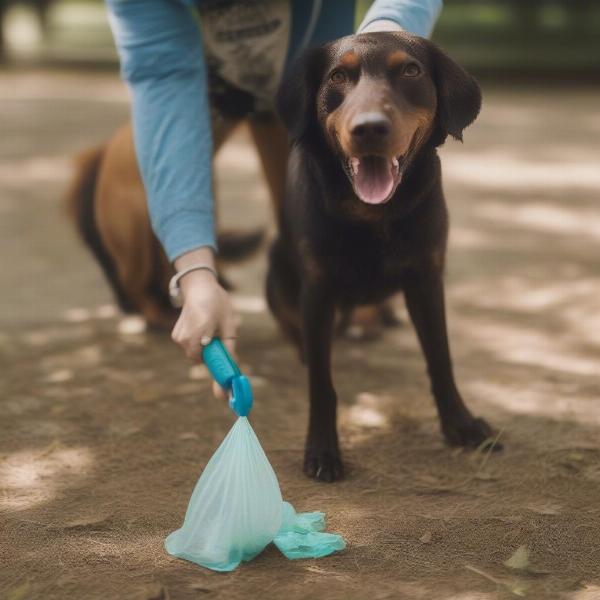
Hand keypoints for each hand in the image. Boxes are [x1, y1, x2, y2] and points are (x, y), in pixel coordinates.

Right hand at [171, 248, 236, 398]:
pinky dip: (198, 344)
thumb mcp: (229, 324)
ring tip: (212, 330)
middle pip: (203, 360)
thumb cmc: (217, 303)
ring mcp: (179, 338)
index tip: (223, 397)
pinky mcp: (176, 336)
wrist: (198, 286)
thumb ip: (229, 347)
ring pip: (196, 355)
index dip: (218, 381)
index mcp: (201, 332)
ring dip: (205, 349)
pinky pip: (190, 348)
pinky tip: (204, 330)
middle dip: (213, 358)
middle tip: (222, 346)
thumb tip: (233, 366)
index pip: (209, 363)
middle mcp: (186, 338)